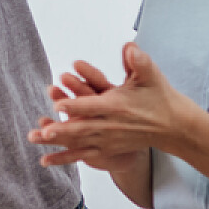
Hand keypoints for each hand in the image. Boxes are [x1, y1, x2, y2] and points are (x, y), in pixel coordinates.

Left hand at [28, 43, 200, 165]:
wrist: (173, 126)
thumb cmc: (158, 96)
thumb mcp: (151, 76)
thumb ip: (139, 61)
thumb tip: (130, 47)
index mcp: (118, 106)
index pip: (94, 106)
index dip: (77, 106)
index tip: (59, 106)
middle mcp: (111, 125)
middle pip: (82, 128)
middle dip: (62, 130)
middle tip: (43, 131)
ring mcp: (108, 140)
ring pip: (78, 143)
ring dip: (56, 143)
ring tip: (34, 140)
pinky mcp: (107, 149)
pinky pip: (83, 155)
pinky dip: (64, 158)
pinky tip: (44, 161)